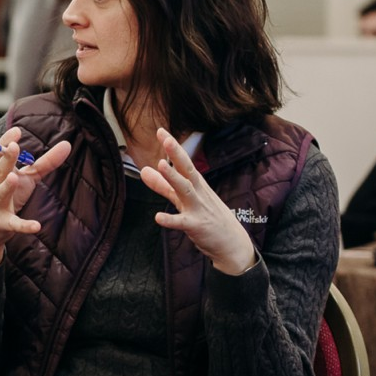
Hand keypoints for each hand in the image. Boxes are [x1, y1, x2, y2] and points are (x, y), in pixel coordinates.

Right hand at [0, 126, 71, 268]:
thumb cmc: (8, 197)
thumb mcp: (27, 178)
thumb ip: (45, 162)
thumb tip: (67, 144)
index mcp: (1, 173)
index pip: (0, 154)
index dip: (6, 142)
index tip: (16, 130)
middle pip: (0, 169)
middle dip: (5, 158)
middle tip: (13, 146)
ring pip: (1, 194)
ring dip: (7, 186)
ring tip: (14, 178)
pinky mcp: (3, 223)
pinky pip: (14, 224)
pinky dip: (24, 225)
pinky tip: (36, 226)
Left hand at [140, 127, 255, 274]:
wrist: (232, 243)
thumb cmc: (208, 218)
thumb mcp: (184, 199)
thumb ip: (163, 185)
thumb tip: (143, 170)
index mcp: (196, 184)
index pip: (183, 162)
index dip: (173, 147)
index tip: (161, 131)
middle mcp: (198, 192)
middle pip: (187, 170)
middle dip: (177, 154)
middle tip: (166, 138)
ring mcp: (198, 208)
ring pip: (185, 190)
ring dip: (173, 178)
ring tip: (161, 165)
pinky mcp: (196, 226)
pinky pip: (182, 222)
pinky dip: (170, 220)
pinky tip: (158, 217)